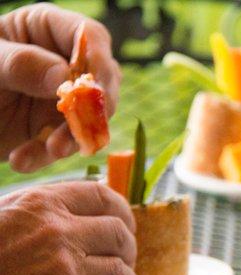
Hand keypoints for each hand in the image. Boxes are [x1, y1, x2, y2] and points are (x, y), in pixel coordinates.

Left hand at [0, 4, 120, 171]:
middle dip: (94, 108)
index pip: (90, 36)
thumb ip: (21, 63)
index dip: (99, 60)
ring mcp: (62, 98)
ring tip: (51, 150)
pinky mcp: (53, 129)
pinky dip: (46, 156)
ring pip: (91, 119)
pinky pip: (65, 145)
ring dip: (74, 138)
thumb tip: (64, 77)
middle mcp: (64, 63)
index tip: (93, 86)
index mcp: (47, 30)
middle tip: (84, 125)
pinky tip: (22, 160)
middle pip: (102, 81)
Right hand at [0, 181, 169, 274]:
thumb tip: (81, 211)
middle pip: (121, 237)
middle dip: (128, 253)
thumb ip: (42, 212)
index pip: (104, 198)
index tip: (127, 225)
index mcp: (44, 206)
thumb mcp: (1, 217)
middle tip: (123, 265)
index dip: (123, 213)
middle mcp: (60, 235)